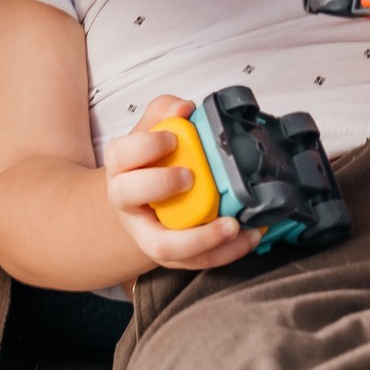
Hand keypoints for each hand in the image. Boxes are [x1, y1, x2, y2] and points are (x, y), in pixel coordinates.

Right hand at [102, 95, 262, 272]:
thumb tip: (185, 108)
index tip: (172, 139)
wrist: (145, 204)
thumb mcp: (153, 133)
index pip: (120, 155)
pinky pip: (195, 261)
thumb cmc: (152, 165)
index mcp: (121, 167)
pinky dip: (225, 252)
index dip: (145, 147)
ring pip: (163, 246)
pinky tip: (248, 236)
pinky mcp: (172, 255)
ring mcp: (147, 233)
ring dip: (201, 238)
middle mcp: (127, 202)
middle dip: (160, 184)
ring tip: (233, 225)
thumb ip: (165, 113)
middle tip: (190, 177)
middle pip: (127, 196)